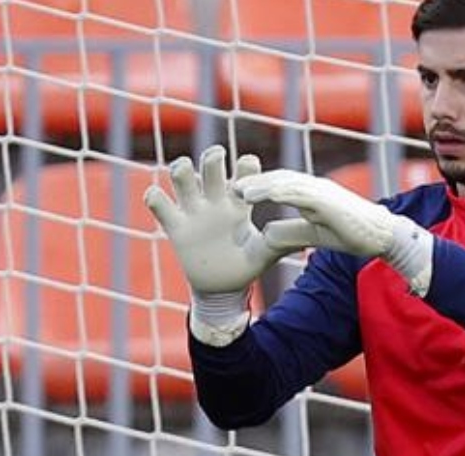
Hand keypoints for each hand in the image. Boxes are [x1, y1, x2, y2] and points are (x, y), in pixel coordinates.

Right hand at [144, 146, 303, 297]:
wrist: (222, 291)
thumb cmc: (245, 267)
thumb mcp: (265, 254)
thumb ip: (282, 242)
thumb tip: (310, 238)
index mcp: (238, 202)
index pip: (243, 168)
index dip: (245, 166)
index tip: (248, 177)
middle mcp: (214, 201)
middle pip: (209, 162)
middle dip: (211, 156)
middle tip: (216, 159)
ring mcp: (193, 212)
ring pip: (181, 176)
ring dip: (181, 169)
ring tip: (184, 175)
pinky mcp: (175, 227)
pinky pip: (159, 204)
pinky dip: (154, 196)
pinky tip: (158, 198)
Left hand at [234, 169, 434, 296]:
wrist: (382, 236)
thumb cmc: (351, 234)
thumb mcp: (312, 235)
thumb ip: (290, 233)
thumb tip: (265, 234)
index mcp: (310, 195)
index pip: (280, 186)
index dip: (258, 188)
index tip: (236, 193)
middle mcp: (314, 187)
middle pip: (278, 179)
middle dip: (254, 182)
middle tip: (229, 187)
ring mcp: (322, 191)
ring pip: (286, 182)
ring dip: (261, 185)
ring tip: (239, 191)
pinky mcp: (328, 200)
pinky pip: (299, 193)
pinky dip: (279, 192)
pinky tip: (262, 195)